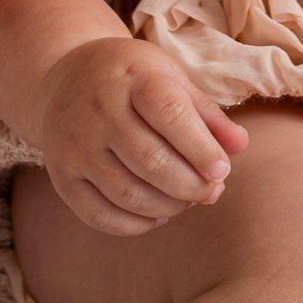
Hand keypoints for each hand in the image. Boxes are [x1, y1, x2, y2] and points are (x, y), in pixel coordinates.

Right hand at [36, 39, 249, 236]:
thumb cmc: (131, 80)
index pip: (169, 114)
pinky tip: (157, 215)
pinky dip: (135, 224)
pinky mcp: (62, 176)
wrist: (65, 78)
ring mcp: (75, 145)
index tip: (222, 170)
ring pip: (126, 192)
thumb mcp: (170, 78)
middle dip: (189, 185)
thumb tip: (240, 146)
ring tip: (187, 201)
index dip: (200, 147)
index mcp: (132, 78)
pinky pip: (99, 214)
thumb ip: (206, 113)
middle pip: (149, 160)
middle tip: (211, 191)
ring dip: (167, 207)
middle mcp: (98, 111)